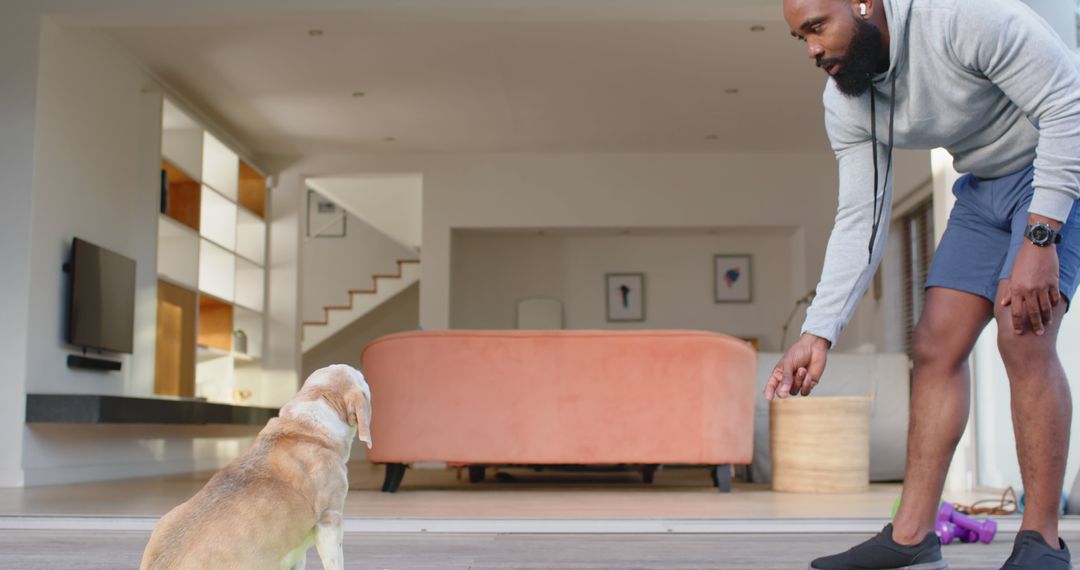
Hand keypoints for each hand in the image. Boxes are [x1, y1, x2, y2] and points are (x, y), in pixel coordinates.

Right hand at [764, 333, 829, 399]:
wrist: (814, 347)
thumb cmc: (798, 352)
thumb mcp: (788, 363)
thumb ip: (785, 378)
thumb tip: (783, 392)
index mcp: (779, 374)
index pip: (771, 385)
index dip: (769, 392)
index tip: (769, 398)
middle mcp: (787, 380)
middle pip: (782, 392)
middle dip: (784, 390)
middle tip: (785, 390)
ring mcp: (798, 383)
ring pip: (794, 391)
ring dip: (798, 381)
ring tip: (802, 369)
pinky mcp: (808, 384)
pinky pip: (805, 391)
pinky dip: (806, 384)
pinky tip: (808, 375)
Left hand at [1003, 216, 1061, 335]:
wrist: (1037, 246)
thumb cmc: (1022, 260)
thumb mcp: (1012, 275)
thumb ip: (1009, 291)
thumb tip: (1004, 304)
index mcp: (1017, 289)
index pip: (1016, 311)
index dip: (1017, 323)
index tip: (1019, 332)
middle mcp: (1029, 290)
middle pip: (1033, 312)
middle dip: (1035, 325)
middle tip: (1039, 333)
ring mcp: (1043, 286)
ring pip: (1045, 307)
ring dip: (1047, 317)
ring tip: (1047, 323)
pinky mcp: (1053, 282)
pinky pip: (1054, 297)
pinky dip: (1054, 304)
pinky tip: (1054, 309)